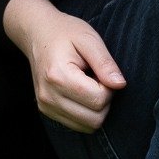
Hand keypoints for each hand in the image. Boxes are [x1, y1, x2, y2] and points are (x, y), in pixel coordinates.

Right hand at [3, 0, 125, 131]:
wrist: (38, 33)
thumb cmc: (66, 32)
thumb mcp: (89, 39)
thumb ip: (105, 63)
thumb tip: (120, 85)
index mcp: (58, 76)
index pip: (98, 100)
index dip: (109, 87)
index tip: (102, 71)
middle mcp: (48, 96)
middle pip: (94, 119)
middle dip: (104, 100)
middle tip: (98, 78)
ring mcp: (45, 106)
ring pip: (87, 126)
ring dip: (96, 108)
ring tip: (89, 84)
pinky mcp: (46, 112)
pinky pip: (77, 125)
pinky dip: (86, 112)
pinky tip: (81, 92)